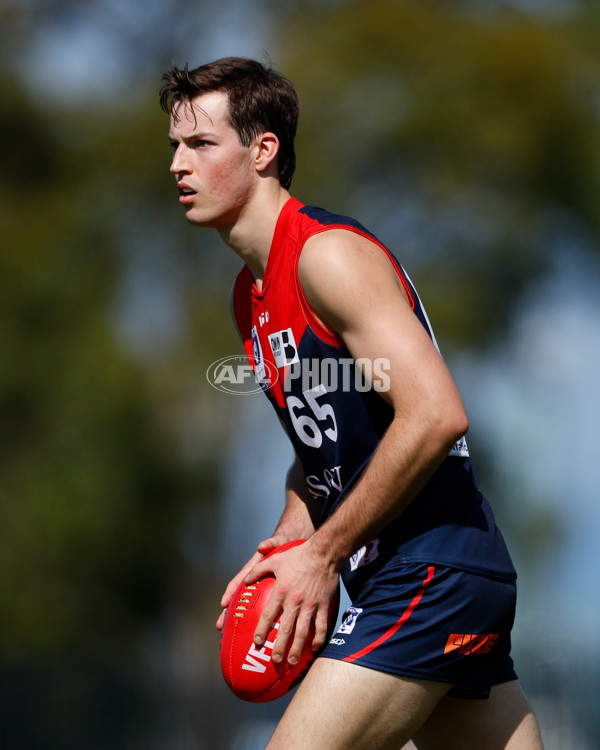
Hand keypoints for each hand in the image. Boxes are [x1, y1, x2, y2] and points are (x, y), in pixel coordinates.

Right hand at [216, 535, 289, 631]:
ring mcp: (264, 588)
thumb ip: (270, 543)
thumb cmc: (285, 543)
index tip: (223, 604)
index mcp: (254, 569)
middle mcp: (257, 581)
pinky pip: (269, 608)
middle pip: (240, 598)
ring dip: (244, 621)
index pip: (239, 581)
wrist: (297, 544)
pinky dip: (264, 620)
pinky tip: (265, 633)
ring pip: (252, 607)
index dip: (230, 592)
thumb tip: (261, 546)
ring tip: (237, 637)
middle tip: (221, 628)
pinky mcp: (276, 593)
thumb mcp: (279, 542)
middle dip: (230, 613)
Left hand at [244, 539, 338, 665]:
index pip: (268, 614)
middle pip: (286, 629)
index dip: (262, 629)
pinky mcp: (323, 605)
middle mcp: (295, 601)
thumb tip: (245, 580)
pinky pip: (321, 626)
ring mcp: (310, 605)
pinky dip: (318, 639)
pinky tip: (314, 648)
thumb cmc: (298, 555)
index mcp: (281, 591)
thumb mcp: (275, 559)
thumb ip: (258, 570)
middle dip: (279, 646)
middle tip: (275, 659)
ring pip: (303, 632)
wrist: (324, 553)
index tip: (257, 641)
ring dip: (297, 648)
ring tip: (292, 661)